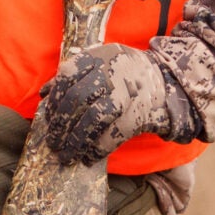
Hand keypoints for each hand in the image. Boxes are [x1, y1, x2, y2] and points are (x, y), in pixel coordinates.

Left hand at [34, 43, 196, 163]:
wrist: (169, 84)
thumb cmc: (129, 75)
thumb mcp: (104, 62)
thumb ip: (76, 74)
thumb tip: (45, 94)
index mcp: (102, 56)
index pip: (68, 75)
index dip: (55, 99)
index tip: (48, 119)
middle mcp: (114, 71)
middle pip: (78, 99)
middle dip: (62, 124)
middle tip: (54, 143)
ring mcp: (128, 93)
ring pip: (93, 119)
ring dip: (76, 141)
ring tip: (67, 155)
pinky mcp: (139, 115)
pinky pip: (112, 135)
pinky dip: (98, 149)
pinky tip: (88, 158)